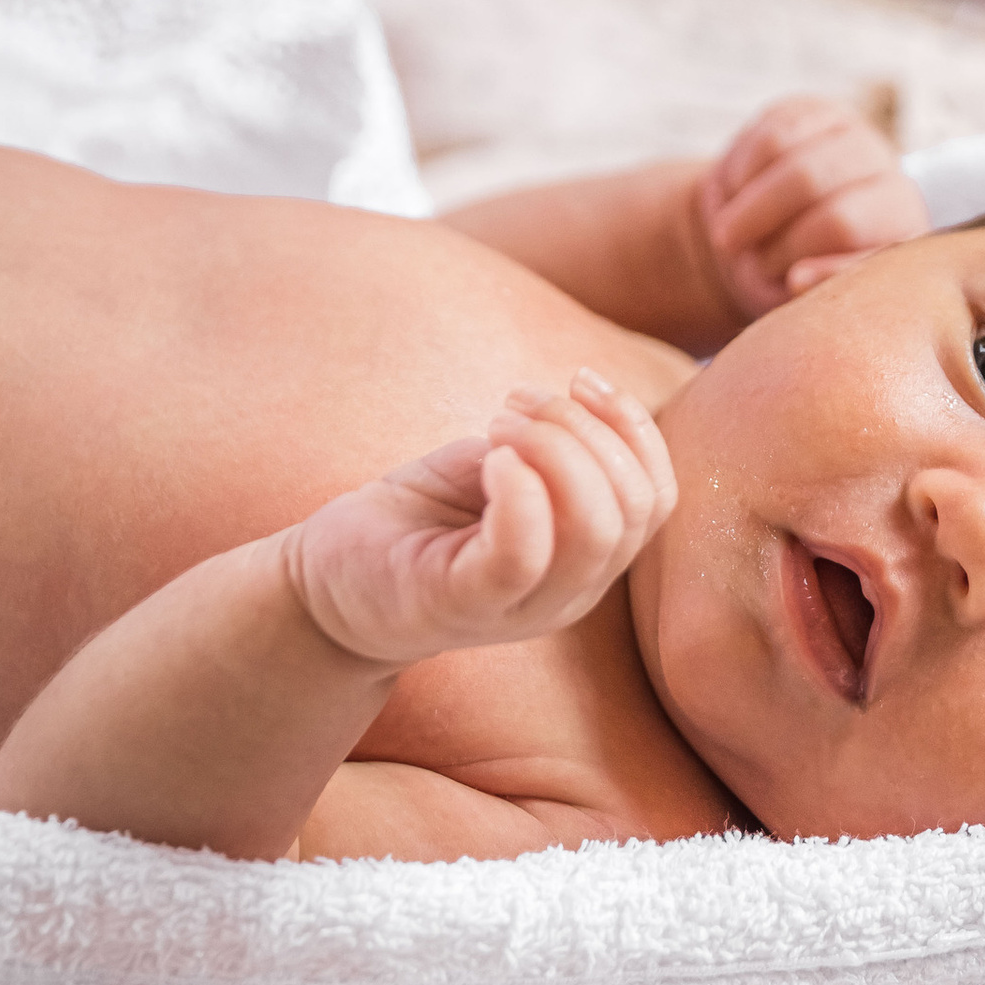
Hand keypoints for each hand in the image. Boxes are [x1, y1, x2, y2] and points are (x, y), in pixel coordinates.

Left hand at [285, 367, 675, 668]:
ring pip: (594, 531)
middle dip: (586, 429)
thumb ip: (547, 450)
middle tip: (513, 404)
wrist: (327, 585)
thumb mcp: (495, 470)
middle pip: (634, 507)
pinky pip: (521, 555)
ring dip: (555, 448)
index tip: (579, 376)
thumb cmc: (415, 522)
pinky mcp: (462, 606)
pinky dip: (519, 490)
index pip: (658, 497)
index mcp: (586, 561)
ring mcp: (520, 608)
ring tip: (497, 424)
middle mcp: (569, 594)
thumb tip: (579, 407)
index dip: (635, 426)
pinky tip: (490, 458)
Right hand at [697, 92, 928, 319]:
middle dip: (778, 239)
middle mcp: (894, 183)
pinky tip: (736, 190)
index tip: (793, 281)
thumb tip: (797, 279)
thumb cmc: (793, 275)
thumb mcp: (807, 300)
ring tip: (731, 229)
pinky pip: (771, 136)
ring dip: (750, 205)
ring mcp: (858, 142)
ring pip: (797, 166)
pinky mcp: (817, 112)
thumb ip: (813, 293)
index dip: (834, 268)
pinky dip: (742, 170)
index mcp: (904, 238)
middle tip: (732, 252)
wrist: (774, 227)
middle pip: (834, 214)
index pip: (877, 254)